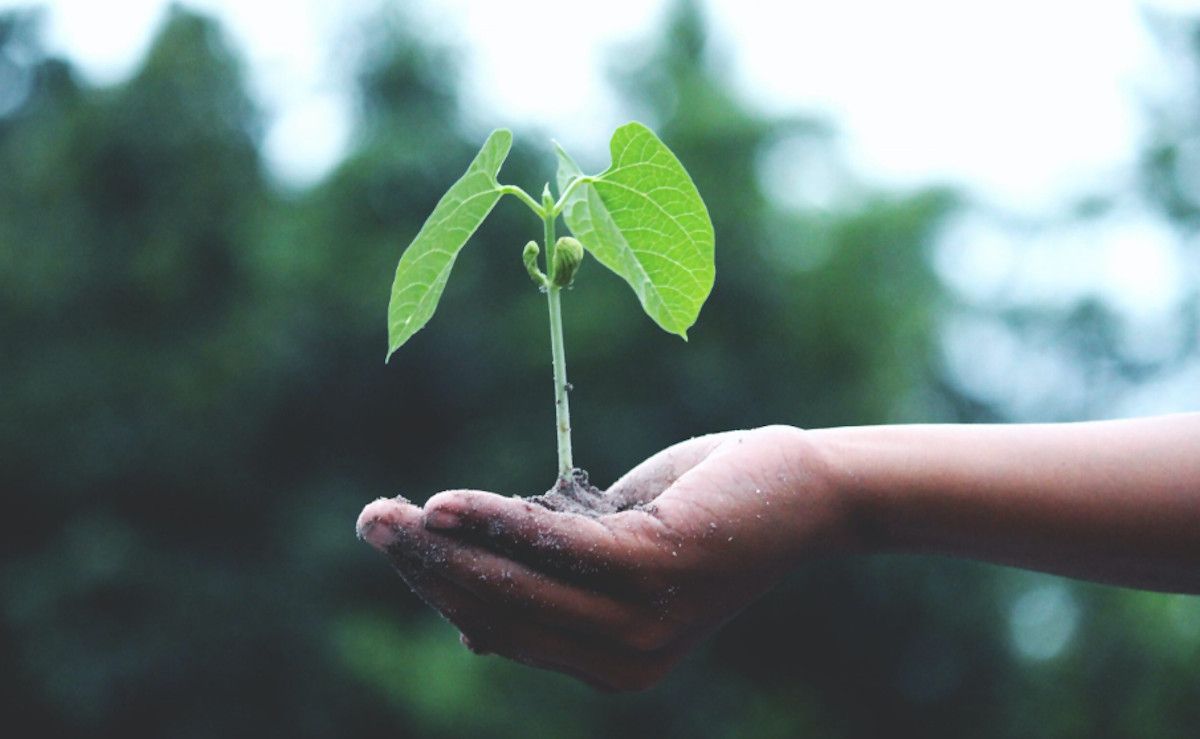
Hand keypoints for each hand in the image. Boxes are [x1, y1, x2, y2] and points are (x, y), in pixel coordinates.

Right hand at [356, 425, 859, 691]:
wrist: (801, 490)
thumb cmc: (703, 512)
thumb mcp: (615, 552)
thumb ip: (552, 581)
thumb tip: (469, 625)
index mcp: (610, 662)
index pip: (503, 629)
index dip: (441, 588)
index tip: (396, 542)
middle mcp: (624, 660)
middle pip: (499, 611)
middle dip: (426, 568)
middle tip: (370, 521)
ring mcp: (643, 621)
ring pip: (517, 585)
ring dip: (445, 547)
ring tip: (390, 514)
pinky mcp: (657, 570)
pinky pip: (556, 546)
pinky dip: (497, 522)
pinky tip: (446, 504)